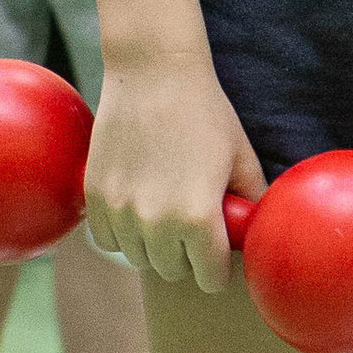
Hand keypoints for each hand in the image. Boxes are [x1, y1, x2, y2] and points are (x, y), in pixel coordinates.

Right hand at [81, 45, 266, 289]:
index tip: (218, 254)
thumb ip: (252, 203)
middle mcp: (156, 223)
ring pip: (139, 258)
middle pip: (173, 271)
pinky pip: (107, 239)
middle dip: (187, 257)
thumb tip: (257, 233)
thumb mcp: (241, 158)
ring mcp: (121, 211)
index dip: (218, 269)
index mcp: (197, 219)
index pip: (210, 278)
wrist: (153, 74)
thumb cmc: (205, 113)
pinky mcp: (95, 196)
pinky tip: (137, 207)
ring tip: (167, 214)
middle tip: (195, 229)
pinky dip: (122, 232)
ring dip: (154, 246)